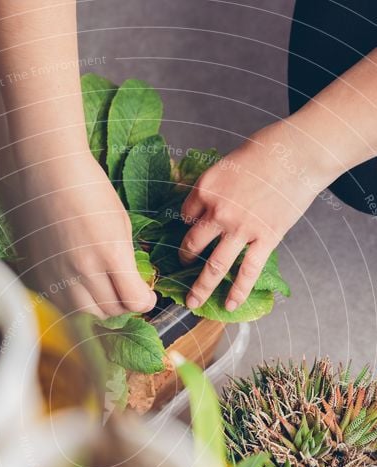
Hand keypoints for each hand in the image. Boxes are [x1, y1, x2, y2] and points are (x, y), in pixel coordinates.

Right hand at [20, 152, 155, 317]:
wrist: (46, 172)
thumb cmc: (88, 189)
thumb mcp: (121, 223)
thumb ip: (127, 259)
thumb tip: (133, 285)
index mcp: (110, 253)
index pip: (134, 300)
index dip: (145, 301)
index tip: (146, 296)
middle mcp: (83, 270)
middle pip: (111, 311)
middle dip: (124, 305)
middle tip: (125, 292)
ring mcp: (58, 276)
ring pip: (86, 314)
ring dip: (99, 308)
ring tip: (103, 291)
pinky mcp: (40, 276)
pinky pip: (62, 305)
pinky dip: (75, 303)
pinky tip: (79, 286)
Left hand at [178, 120, 334, 310]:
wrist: (299, 153)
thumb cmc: (266, 150)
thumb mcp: (227, 162)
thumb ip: (214, 187)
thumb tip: (204, 204)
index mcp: (205, 189)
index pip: (186, 215)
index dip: (187, 225)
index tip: (188, 234)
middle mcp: (218, 212)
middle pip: (193, 244)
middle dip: (184, 261)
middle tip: (179, 273)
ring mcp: (241, 229)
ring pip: (215, 266)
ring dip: (201, 288)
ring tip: (192, 303)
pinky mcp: (265, 239)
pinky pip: (247, 272)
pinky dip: (238, 292)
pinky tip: (229, 306)